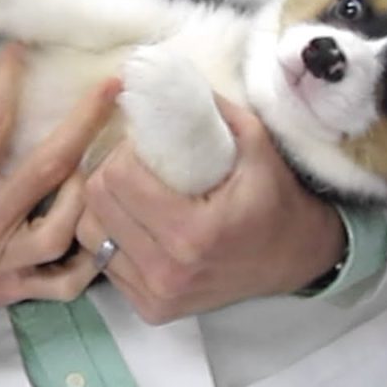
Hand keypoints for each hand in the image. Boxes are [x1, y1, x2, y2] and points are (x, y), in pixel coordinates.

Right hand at [0, 45, 119, 357]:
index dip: (7, 83)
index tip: (21, 52)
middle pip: (48, 169)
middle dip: (84, 123)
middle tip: (110, 88)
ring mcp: (4, 262)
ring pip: (63, 229)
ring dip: (84, 193)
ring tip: (96, 164)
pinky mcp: (12, 291)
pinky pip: (62, 286)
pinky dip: (85, 268)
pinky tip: (98, 239)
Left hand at [77, 96, 344, 324]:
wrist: (296, 259)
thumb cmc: (275, 198)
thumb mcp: (255, 143)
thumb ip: (211, 109)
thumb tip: (162, 75)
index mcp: (193, 233)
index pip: (117, 178)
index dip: (125, 151)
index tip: (144, 145)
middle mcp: (168, 271)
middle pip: (97, 204)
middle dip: (109, 173)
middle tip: (135, 164)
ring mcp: (157, 296)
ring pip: (90, 235)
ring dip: (104, 207)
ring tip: (132, 193)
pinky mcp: (152, 310)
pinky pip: (104, 262)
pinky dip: (114, 238)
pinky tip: (138, 224)